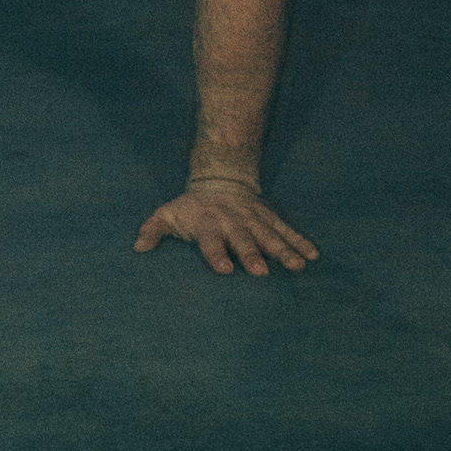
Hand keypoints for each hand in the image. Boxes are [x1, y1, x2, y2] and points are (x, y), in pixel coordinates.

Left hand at [133, 178, 318, 277]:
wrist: (218, 178)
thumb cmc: (191, 207)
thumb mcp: (168, 213)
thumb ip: (154, 229)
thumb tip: (138, 247)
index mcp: (208, 223)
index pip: (210, 240)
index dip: (216, 254)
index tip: (224, 270)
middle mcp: (232, 221)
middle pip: (243, 239)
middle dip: (252, 254)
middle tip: (261, 272)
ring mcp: (253, 219)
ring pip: (269, 235)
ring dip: (284, 250)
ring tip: (298, 266)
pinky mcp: (267, 218)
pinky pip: (285, 229)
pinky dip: (299, 241)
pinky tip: (312, 255)